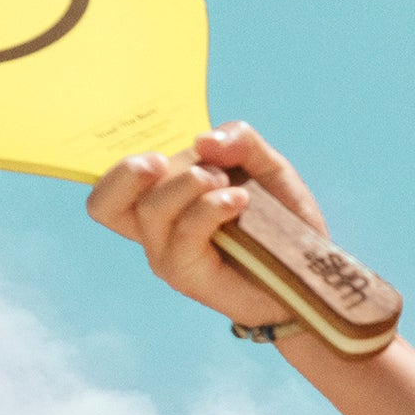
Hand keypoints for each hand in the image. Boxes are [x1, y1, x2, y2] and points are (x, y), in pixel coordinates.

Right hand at [86, 123, 328, 329]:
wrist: (308, 271)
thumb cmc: (279, 221)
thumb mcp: (266, 167)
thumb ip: (240, 141)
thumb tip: (203, 140)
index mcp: (160, 201)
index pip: (106, 192)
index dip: (118, 172)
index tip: (157, 158)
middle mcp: (154, 230)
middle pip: (109, 199)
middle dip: (141, 169)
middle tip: (194, 166)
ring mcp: (167, 254)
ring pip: (151, 209)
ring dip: (191, 184)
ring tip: (232, 188)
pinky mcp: (187, 275)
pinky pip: (185, 232)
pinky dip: (212, 207)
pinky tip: (241, 202)